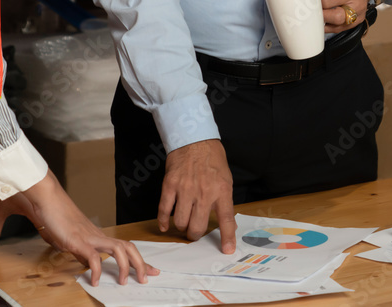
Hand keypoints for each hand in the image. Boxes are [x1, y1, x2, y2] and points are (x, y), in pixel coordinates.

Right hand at [0, 171, 158, 286]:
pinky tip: (96, 282)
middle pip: (126, 246)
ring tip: (132, 282)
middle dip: (141, 262)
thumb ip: (3, 236)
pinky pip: (94, 258)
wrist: (32, 186)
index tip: (137, 267)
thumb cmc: (29, 200)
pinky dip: (98, 271)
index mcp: (85, 231)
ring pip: (120, 250)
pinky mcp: (77, 239)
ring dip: (130, 266)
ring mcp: (86, 235)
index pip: (114, 245)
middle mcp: (91, 233)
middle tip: (151, 275)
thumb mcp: (20, 225)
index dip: (128, 256)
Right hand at [159, 139, 236, 253]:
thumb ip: (224, 201)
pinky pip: (164, 211)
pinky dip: (163, 222)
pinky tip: (165, 225)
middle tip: (195, 232)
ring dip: (181, 227)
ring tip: (184, 223)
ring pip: (180, 222)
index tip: (227, 250)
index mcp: (222, 191)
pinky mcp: (170, 186)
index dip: (227, 237)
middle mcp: (204, 193)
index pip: (226, 219)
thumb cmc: (212, 160)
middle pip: (198, 227)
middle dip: (195, 234)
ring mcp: (185, 190)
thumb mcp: (226, 180)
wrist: (194, 140)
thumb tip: (227, 224)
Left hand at [299, 0, 369, 33]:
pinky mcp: (359, 18)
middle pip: (329, 2)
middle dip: (315, 4)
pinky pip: (341, 27)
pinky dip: (328, 27)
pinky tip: (321, 22)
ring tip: (313, 14)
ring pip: (336, 17)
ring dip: (321, 17)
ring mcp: (359, 6)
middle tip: (306, 3)